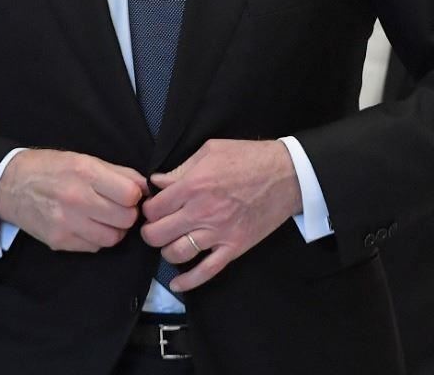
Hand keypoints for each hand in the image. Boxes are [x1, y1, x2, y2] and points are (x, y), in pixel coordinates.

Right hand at [0, 149, 148, 251]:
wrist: (11, 185)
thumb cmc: (51, 168)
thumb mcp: (85, 159)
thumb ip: (118, 173)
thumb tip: (146, 187)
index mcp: (86, 172)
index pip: (130, 194)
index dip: (135, 195)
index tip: (128, 194)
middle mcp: (77, 199)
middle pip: (126, 219)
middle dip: (127, 214)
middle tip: (118, 208)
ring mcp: (67, 223)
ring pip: (112, 238)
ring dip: (114, 230)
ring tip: (104, 218)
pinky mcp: (59, 241)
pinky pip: (94, 248)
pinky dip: (97, 239)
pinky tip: (88, 226)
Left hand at [140, 139, 301, 291]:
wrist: (286, 174)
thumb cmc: (248, 157)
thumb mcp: (210, 151)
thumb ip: (180, 168)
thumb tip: (157, 181)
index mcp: (193, 186)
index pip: (153, 208)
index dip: (147, 209)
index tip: (153, 207)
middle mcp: (201, 212)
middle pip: (158, 234)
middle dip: (150, 232)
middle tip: (156, 226)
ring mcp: (218, 233)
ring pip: (176, 254)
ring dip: (167, 251)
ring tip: (170, 243)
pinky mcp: (234, 247)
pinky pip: (206, 271)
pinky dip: (188, 281)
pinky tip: (177, 284)